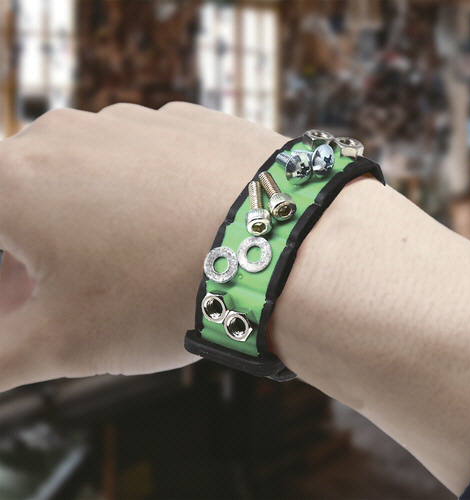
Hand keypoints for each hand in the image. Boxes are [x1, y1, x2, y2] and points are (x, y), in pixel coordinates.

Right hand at [0, 102, 285, 390]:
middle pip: (22, 195)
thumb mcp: (61, 343)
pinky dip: (142, 192)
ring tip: (125, 264)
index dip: (5, 266)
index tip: (26, 288)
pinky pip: (143, 158)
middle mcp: (65, 135)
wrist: (283, 247)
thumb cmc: (166, 294)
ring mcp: (130, 122)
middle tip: (59, 291)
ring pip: (84, 173)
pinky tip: (174, 227)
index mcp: (14, 180)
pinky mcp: (183, 121)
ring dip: (84, 217)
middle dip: (27, 247)